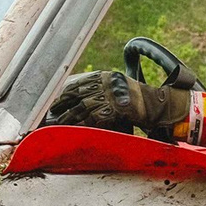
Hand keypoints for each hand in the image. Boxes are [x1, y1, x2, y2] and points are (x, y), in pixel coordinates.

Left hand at [47, 70, 190, 135]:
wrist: (156, 103)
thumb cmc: (138, 99)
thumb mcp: (119, 88)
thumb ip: (104, 90)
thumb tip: (86, 99)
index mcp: (104, 76)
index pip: (78, 82)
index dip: (65, 92)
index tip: (55, 99)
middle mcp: (104, 83)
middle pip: (75, 93)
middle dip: (61, 103)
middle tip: (49, 112)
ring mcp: (108, 95)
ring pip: (80, 106)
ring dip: (66, 116)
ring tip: (56, 123)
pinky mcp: (112, 108)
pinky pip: (91, 117)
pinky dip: (79, 123)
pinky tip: (71, 128)